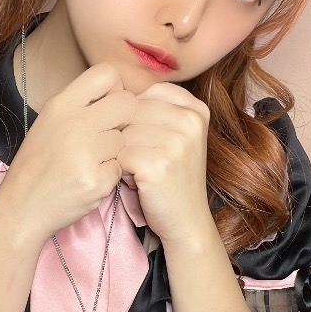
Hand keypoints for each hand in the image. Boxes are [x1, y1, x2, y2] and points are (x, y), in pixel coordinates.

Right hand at [0, 64, 135, 237]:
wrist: (21, 207)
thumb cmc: (39, 163)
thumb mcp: (49, 122)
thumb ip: (80, 105)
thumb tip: (118, 93)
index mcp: (61, 104)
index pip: (107, 73)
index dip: (115, 89)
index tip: (106, 107)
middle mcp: (73, 123)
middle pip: (127, 103)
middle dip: (123, 120)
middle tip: (105, 136)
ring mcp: (85, 152)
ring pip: (125, 140)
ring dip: (113, 153)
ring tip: (89, 163)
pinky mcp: (96, 180)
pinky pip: (120, 169)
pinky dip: (108, 177)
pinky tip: (87, 180)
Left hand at [117, 83, 210, 244]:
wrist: (186, 220)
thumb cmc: (173, 177)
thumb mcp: (177, 136)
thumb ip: (155, 109)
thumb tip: (114, 90)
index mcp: (196, 109)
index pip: (146, 93)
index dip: (135, 117)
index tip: (147, 140)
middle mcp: (190, 121)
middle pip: (131, 111)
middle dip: (127, 136)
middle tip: (142, 159)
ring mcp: (176, 141)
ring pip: (122, 133)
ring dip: (122, 153)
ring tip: (140, 170)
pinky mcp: (158, 164)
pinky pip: (119, 155)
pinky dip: (120, 170)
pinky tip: (136, 180)